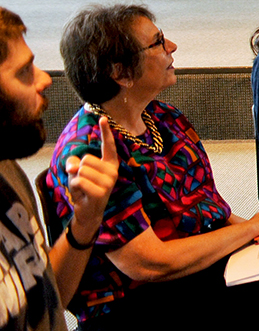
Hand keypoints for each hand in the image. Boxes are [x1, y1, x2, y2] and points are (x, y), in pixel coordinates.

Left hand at [65, 116, 119, 240]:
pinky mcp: (101, 192)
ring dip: (75, 179)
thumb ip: (74, 164)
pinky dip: (74, 186)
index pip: (108, 146)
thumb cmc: (84, 189)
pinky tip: (81, 194)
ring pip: (81, 170)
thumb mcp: (77, 173)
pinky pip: (79, 181)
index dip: (106, 132)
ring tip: (82, 188)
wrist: (88, 212)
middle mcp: (112, 172)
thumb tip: (73, 164)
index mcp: (110, 164)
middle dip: (78, 169)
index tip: (103, 118)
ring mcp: (108, 182)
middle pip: (86, 159)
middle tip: (82, 182)